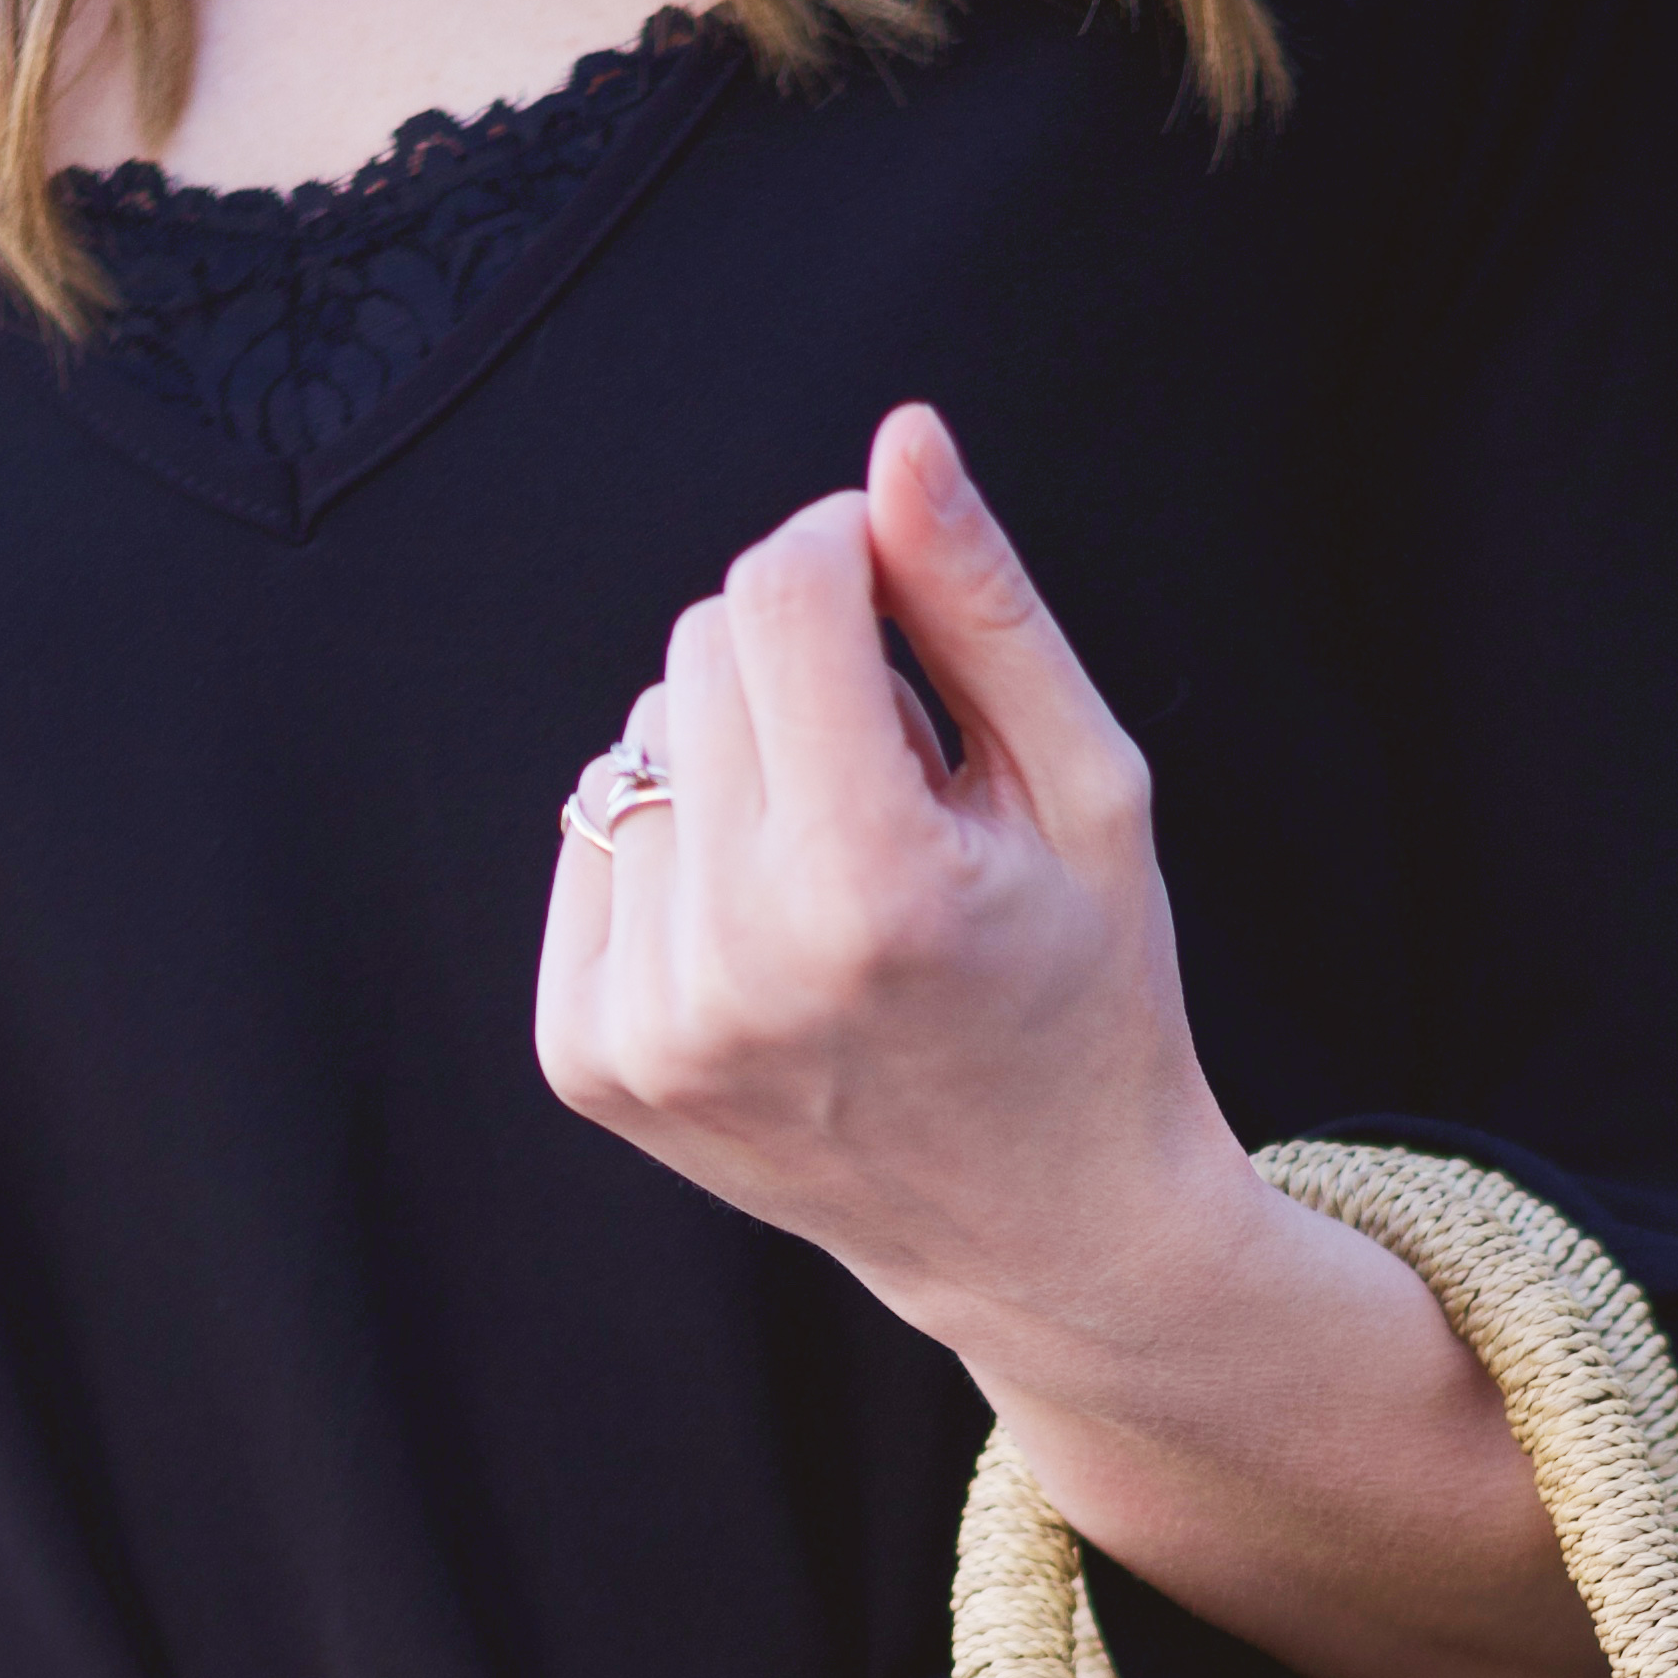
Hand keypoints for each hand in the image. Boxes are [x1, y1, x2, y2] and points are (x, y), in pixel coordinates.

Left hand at [538, 398, 1267, 1373]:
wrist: (1044, 1234)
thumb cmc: (1087, 992)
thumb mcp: (1087, 788)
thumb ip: (984, 607)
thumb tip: (897, 443)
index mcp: (872, 887)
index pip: (785, 582)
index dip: (856, 558)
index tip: (914, 616)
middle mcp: (737, 965)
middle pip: (701, 647)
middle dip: (800, 670)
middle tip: (898, 794)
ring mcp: (647, 1027)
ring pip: (640, 741)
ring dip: (738, 770)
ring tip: (837, 885)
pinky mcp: (589, 1059)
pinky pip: (594, 838)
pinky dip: (678, 853)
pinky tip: (766, 936)